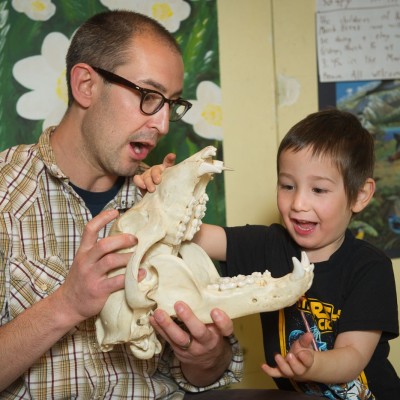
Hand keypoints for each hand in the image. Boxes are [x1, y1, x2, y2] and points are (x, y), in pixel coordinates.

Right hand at [56, 209, 136, 323]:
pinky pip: (117, 281)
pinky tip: (141, 273)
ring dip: (128, 258)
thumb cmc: (81, 280)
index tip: (116, 212)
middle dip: (122, 240)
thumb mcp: (84, 261)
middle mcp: (86, 261)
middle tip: (136, 240)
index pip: (90, 229)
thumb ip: (98, 251)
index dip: (102, 218)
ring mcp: (91, 276)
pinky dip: (132, 276)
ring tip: (140, 257)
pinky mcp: (98, 290)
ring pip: (111, 261)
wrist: (67, 304)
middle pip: (104, 245)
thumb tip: (122, 239)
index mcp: (83, 252)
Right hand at [133, 153, 175, 192]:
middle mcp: (155, 170)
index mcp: (165, 170)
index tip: (172, 156)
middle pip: (155, 169)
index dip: (169, 159)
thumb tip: (173, 158)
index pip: (167, 162)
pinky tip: (143, 186)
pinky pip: (137, 179)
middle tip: (158, 182)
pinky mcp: (140, 181)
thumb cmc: (165, 190)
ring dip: (148, 182)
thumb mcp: (171, 184)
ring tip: (152, 189)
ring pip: (146, 175)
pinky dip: (139, 182)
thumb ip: (174, 175)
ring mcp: (147, 175)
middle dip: (156, 175)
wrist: (156, 199)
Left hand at [150, 301, 232, 385]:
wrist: (209, 361)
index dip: (221, 320)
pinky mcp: (179, 351)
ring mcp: (192, 349)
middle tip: (179, 304)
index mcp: (220, 333)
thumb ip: (214, 315)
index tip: (215, 310)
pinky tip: (152, 319)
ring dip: (167, 325)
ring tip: (158, 313)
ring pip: (180, 338)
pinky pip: (168, 340)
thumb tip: (203, 288)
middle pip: (199, 332)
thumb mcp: (219, 327)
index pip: (225, 328)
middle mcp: (207, 342)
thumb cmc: (213, 334)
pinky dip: (160, 329)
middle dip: (189, 318)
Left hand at [261, 332, 314, 380]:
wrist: (303, 366)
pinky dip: (269, 371)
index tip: (301, 353)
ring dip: (282, 365)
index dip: (304, 358)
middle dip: (293, 363)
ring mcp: (290, 371)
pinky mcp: (281, 372)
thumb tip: (309, 334)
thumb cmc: (304, 353)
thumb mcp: (305, 345)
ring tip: (277, 356)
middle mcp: (299, 369)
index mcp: (307, 362)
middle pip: (297, 369)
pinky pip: (275, 373)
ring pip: (287, 372)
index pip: (307, 361)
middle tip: (290, 355)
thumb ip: (305, 340)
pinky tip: (263, 365)